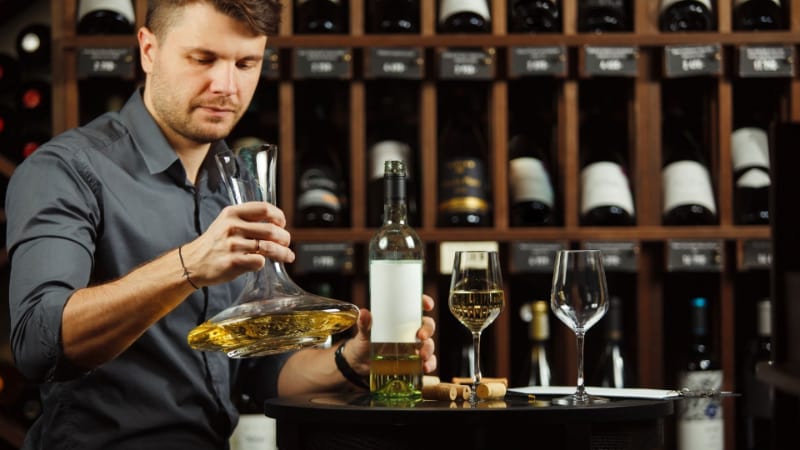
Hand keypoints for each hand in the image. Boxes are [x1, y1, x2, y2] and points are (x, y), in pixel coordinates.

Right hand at [178, 201, 295, 287]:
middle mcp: (232, 227)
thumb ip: (247, 220)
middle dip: (285, 238)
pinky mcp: (233, 262)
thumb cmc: (214, 244)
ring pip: (269, 247)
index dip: (279, 217)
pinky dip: (264, 263)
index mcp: (232, 213)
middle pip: (272, 230)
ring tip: (288, 256)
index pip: (264, 208)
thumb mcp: (226, 223)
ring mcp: (232, 245)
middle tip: (286, 243)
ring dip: (283, 253)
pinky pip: (259, 261)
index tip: (282, 224)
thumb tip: (276, 224)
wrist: (192, 263)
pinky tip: (260, 263)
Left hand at [344, 294, 436, 375]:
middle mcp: (411, 331)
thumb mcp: (364, 332)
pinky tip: (425, 367)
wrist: (361, 363)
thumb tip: (363, 313)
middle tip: (422, 336)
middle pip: (427, 325)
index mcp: (401, 319)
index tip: (428, 305)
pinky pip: (428, 361)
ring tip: (422, 356)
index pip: (416, 307)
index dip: (424, 302)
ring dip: (429, 349)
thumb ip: (364, 323)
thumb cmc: (364, 342)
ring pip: (429, 344)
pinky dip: (430, 364)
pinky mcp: (414, 361)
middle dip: (428, 329)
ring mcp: (414, 347)